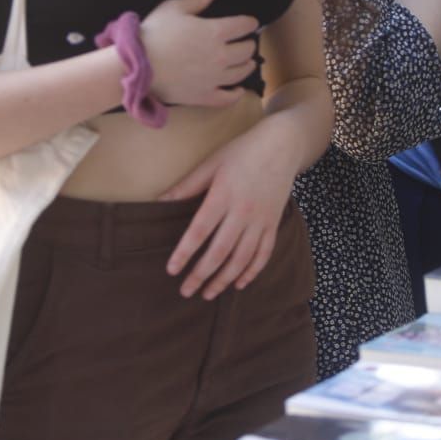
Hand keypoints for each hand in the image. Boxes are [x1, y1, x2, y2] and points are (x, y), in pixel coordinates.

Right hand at [140, 0, 258, 107]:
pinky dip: (236, 94)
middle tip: (247, 42)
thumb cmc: (154, 33)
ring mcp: (214, 78)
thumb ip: (196, 0)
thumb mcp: (173, 9)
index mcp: (215, 31)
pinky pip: (227, 98)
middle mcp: (220, 55)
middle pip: (246, 50)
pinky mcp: (205, 96)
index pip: (243, 26)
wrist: (138, 66)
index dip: (250, 23)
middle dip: (249, 44)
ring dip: (247, 66)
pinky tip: (238, 90)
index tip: (251, 23)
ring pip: (241, 73)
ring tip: (248, 63)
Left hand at [157, 127, 302, 299]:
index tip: (171, 270)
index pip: (200, 231)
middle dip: (201, 275)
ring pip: (242, 258)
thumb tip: (159, 201)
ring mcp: (261, 219)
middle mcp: (243, 211)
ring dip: (224, 279)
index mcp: (223, 195)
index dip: (185, 253)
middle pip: (220, 251)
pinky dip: (252, 271)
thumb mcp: (211, 163)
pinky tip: (238, 283)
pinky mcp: (273, 223)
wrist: (282, 145)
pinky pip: (264, 253)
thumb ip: (186, 186)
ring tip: (208, 294)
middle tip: (186, 292)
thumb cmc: (242, 152)